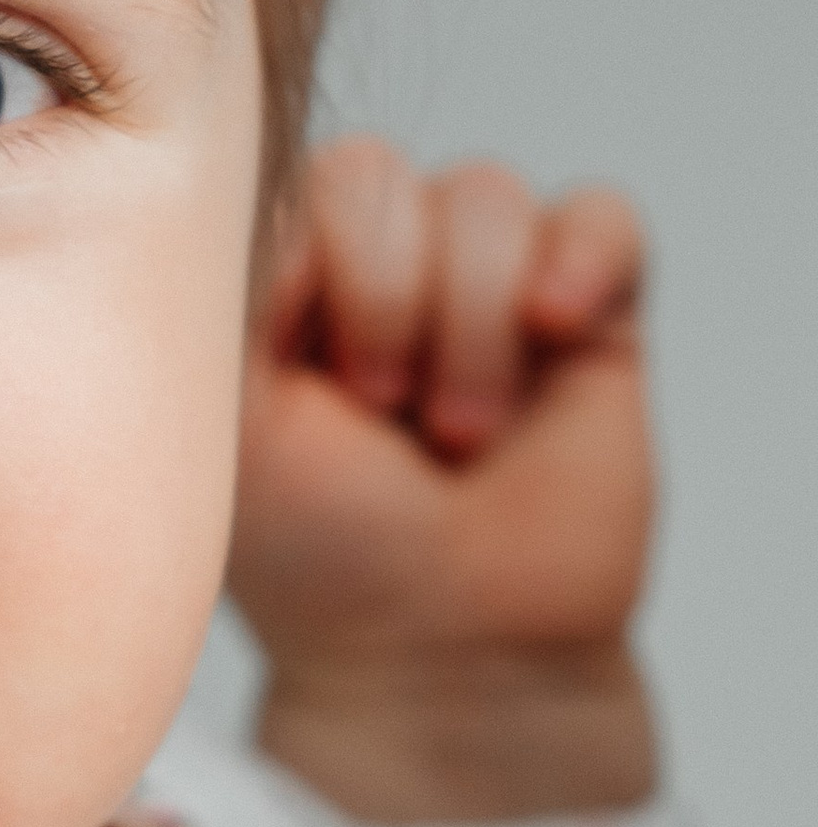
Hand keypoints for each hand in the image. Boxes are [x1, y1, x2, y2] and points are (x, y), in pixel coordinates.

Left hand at [231, 137, 656, 823]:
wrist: (442, 654)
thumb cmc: (319, 550)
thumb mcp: (227, 410)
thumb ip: (234, 275)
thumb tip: (283, 172)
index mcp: (274, 277)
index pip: (279, 183)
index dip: (303, 283)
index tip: (311, 393)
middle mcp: (375, 262)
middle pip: (375, 172)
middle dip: (382, 302)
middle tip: (383, 417)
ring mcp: (484, 281)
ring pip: (482, 194)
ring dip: (471, 327)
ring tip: (459, 434)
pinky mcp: (590, 310)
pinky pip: (599, 214)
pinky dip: (581, 258)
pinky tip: (557, 330)